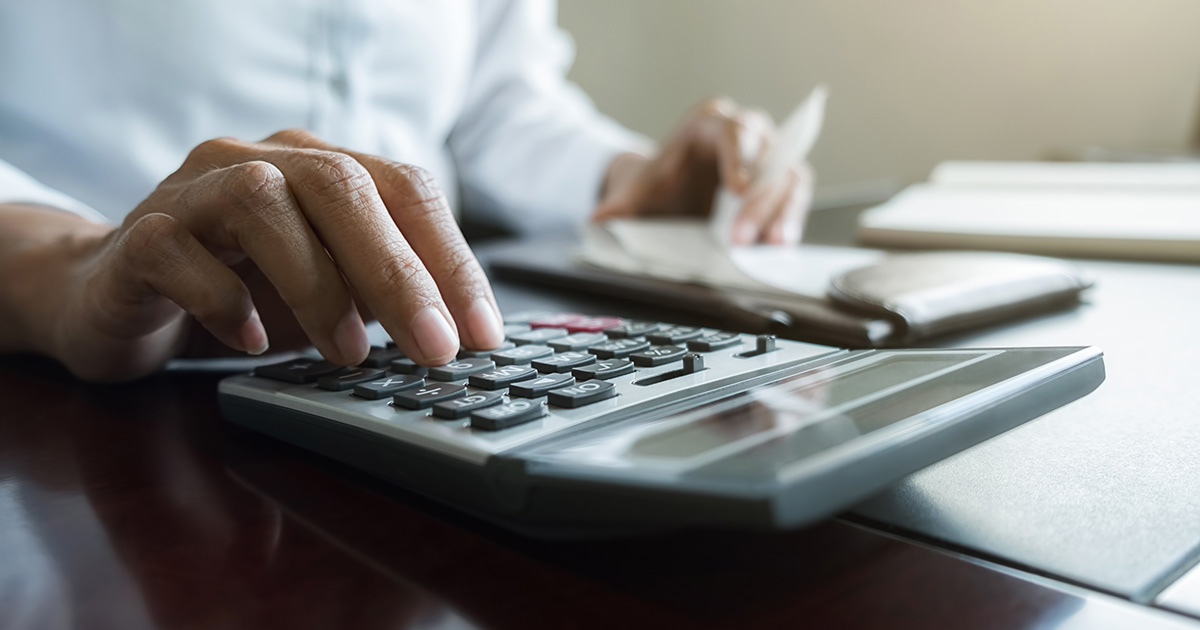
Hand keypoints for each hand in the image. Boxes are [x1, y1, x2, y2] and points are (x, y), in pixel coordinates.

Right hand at [5, 129, 503, 381]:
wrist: (113, 293)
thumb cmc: (242, 292)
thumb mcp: (329, 293)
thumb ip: (384, 296)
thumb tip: (463, 338)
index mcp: (320, 168)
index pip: (405, 189)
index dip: (451, 259)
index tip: (483, 333)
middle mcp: (260, 162)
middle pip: (341, 186)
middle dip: (398, 272)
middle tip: (436, 349)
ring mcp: (193, 191)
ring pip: (260, 204)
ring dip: (317, 284)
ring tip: (349, 353)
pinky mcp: (138, 237)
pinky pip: (176, 252)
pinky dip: (223, 299)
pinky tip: (254, 342)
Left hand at [593, 97, 813, 244]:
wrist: (672, 194)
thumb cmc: (662, 184)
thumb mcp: (640, 191)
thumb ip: (621, 204)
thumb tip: (598, 220)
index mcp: (710, 123)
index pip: (732, 130)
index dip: (739, 156)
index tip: (737, 189)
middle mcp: (747, 132)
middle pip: (766, 156)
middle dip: (758, 198)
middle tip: (740, 237)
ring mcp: (769, 157)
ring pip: (789, 176)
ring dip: (782, 211)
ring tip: (772, 244)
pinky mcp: (781, 183)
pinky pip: (795, 197)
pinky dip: (790, 220)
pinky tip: (780, 245)